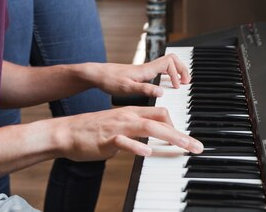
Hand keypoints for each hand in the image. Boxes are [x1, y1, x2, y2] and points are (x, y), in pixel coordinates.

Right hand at [58, 106, 202, 160]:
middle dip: (182, 133)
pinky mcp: (107, 139)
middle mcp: (127, 117)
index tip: (188, 140)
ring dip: (170, 136)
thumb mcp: (118, 128)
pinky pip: (124, 141)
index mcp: (131, 113)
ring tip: (184, 146)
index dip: (177, 126)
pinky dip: (136, 146)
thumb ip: (134, 132)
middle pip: (160, 119)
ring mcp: (117, 127)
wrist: (68, 132)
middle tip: (197, 147)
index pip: (160, 113)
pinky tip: (147, 151)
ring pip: (148, 127)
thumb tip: (150, 141)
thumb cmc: (93, 132)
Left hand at [87, 54, 190, 97]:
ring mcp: (144, 70)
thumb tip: (162, 91)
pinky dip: (168, 75)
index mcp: (146, 69)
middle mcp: (147, 67)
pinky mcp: (140, 74)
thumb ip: (145, 89)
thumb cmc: (110, 80)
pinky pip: (159, 70)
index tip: (177, 87)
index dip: (177, 73)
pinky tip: (166, 85)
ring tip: (181, 83)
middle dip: (182, 68)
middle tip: (186, 82)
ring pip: (166, 64)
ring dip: (176, 71)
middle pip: (172, 60)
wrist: (97, 75)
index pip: (169, 63)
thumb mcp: (127, 88)